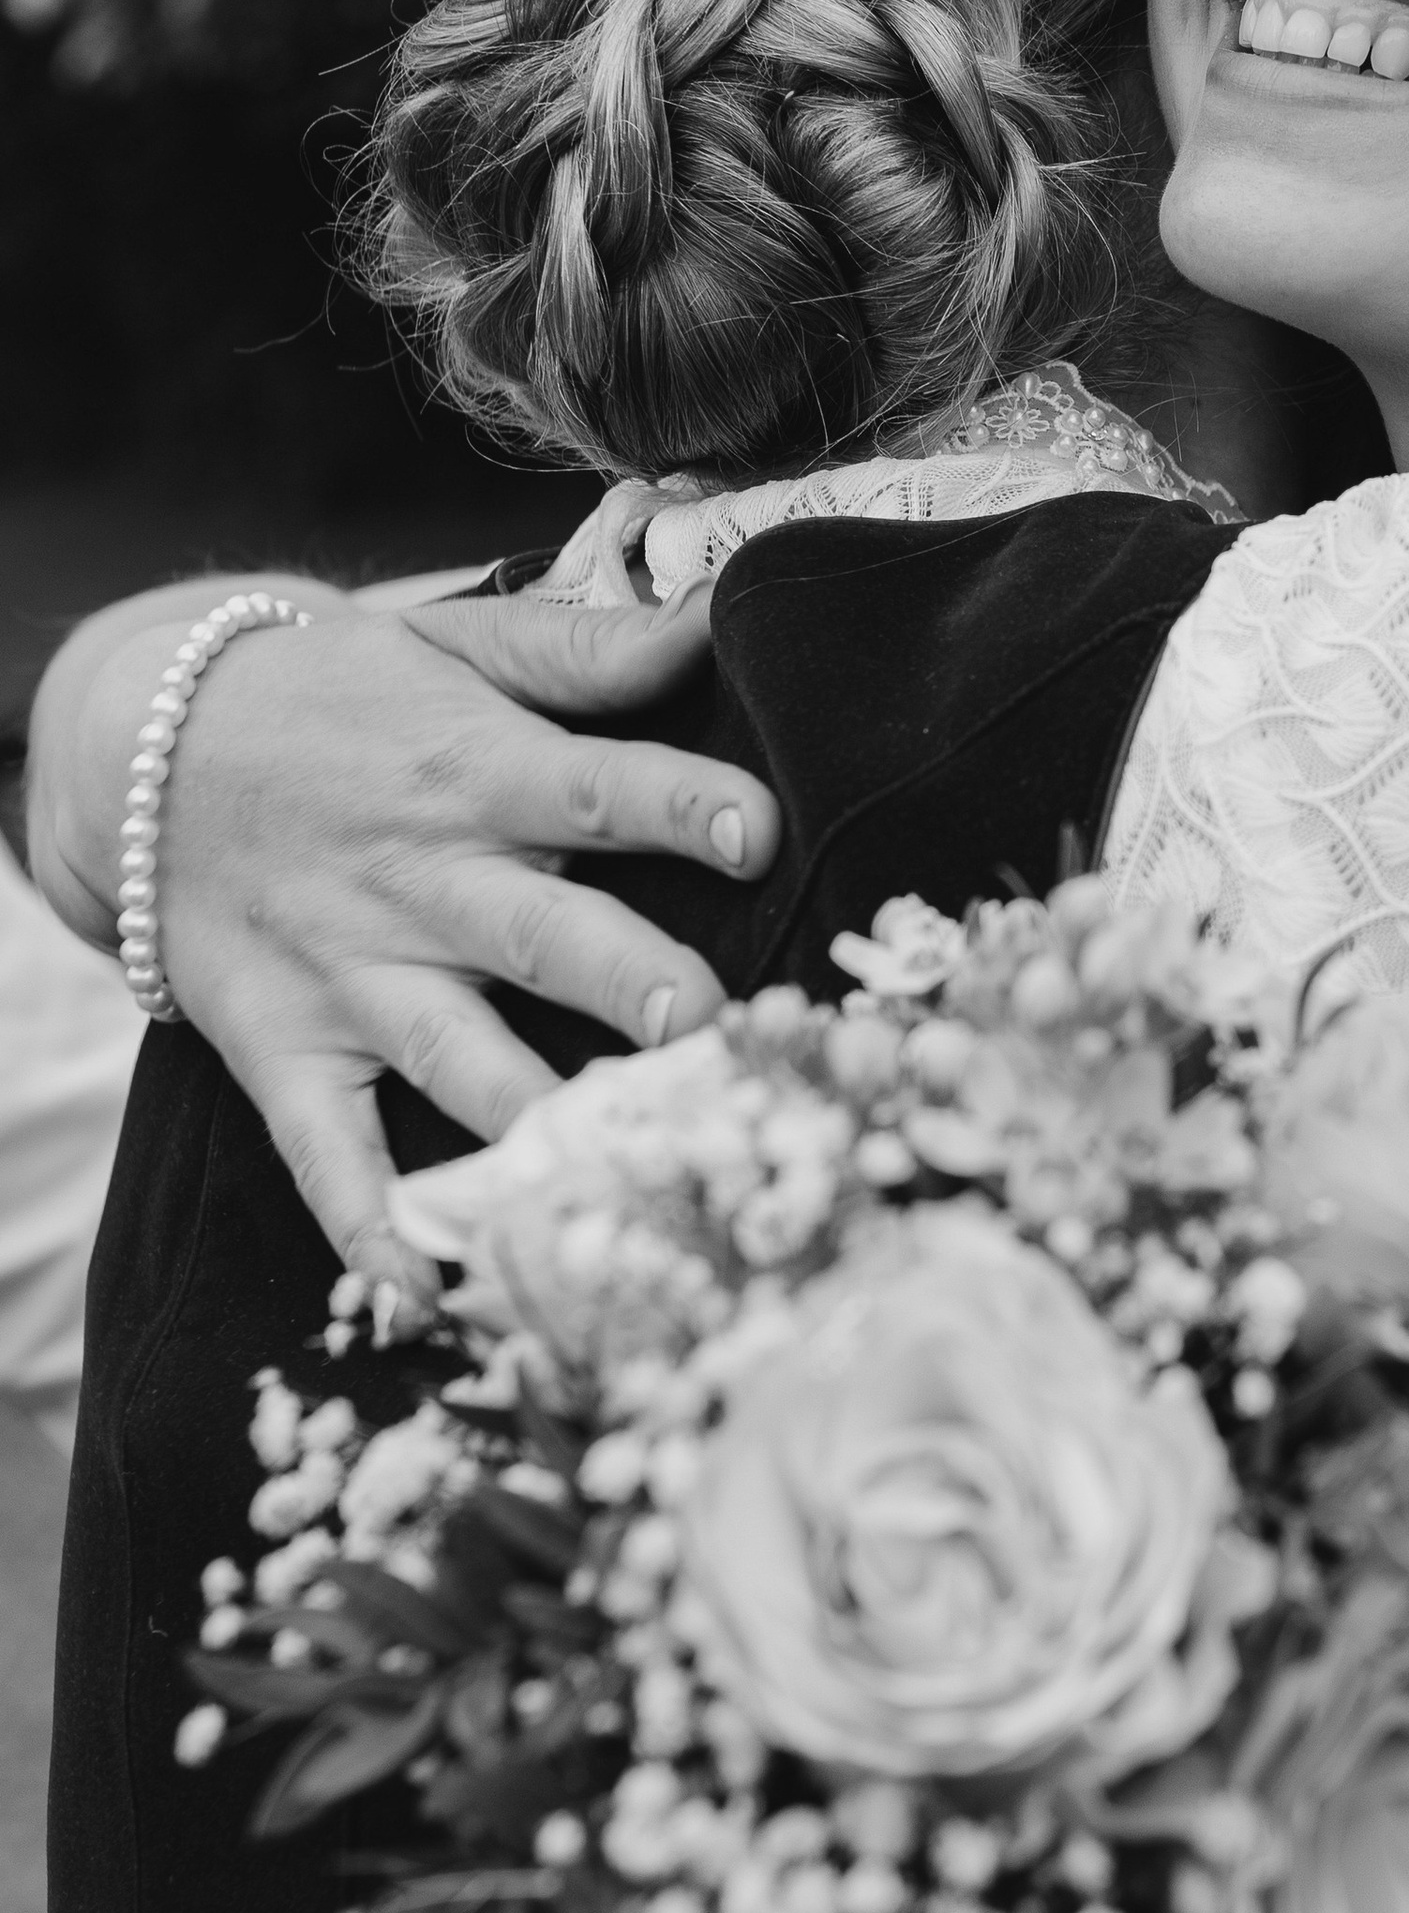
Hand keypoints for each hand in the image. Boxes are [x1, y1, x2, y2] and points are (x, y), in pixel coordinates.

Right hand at [31, 581, 780, 1312]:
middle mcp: (423, 884)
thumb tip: (722, 615)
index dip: (682, 807)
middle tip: (707, 1019)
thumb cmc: (338, 697)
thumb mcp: (452, 644)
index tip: (760, 832)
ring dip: (539, 1115)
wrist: (144, 749)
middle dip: (629, 980)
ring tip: (621, 1162)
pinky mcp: (290, 1054)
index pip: (597, 789)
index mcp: (479, 773)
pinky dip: (373, 1231)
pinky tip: (431, 1297)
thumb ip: (588, 647)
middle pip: (543, 937)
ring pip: (459, 1058)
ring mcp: (354, 980)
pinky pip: (332, 1156)